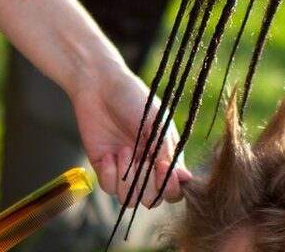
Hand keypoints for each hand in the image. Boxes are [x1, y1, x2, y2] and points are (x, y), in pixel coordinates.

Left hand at [71, 68, 191, 207]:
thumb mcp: (154, 122)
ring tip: (123, 150)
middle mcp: (147, 167)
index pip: (174, 188)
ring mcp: (125, 169)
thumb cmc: (133, 98)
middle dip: (148, 185)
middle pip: (153, 199)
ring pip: (130, 200)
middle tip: (142, 159)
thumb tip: (185, 178)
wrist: (99, 85)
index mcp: (165, 156)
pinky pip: (109, 188)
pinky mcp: (104, 168)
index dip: (170, 187)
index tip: (161, 167)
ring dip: (127, 180)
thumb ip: (166, 151)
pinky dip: (109, 175)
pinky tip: (108, 154)